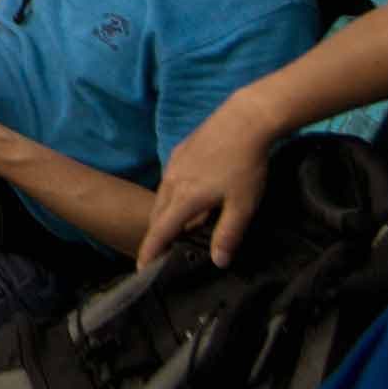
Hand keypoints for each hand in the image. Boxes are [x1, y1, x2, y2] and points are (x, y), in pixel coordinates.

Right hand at [139, 92, 279, 267]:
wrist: (244, 120)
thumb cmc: (245, 165)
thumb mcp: (243, 205)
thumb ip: (228, 234)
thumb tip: (217, 261)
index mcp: (185, 198)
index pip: (161, 231)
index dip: (150, 251)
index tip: (142, 268)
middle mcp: (172, 182)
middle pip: (158, 215)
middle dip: (157, 235)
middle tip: (163, 252)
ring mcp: (174, 164)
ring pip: (163, 197)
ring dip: (166, 215)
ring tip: (176, 228)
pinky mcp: (180, 151)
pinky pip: (170, 181)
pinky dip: (172, 196)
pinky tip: (188, 197)